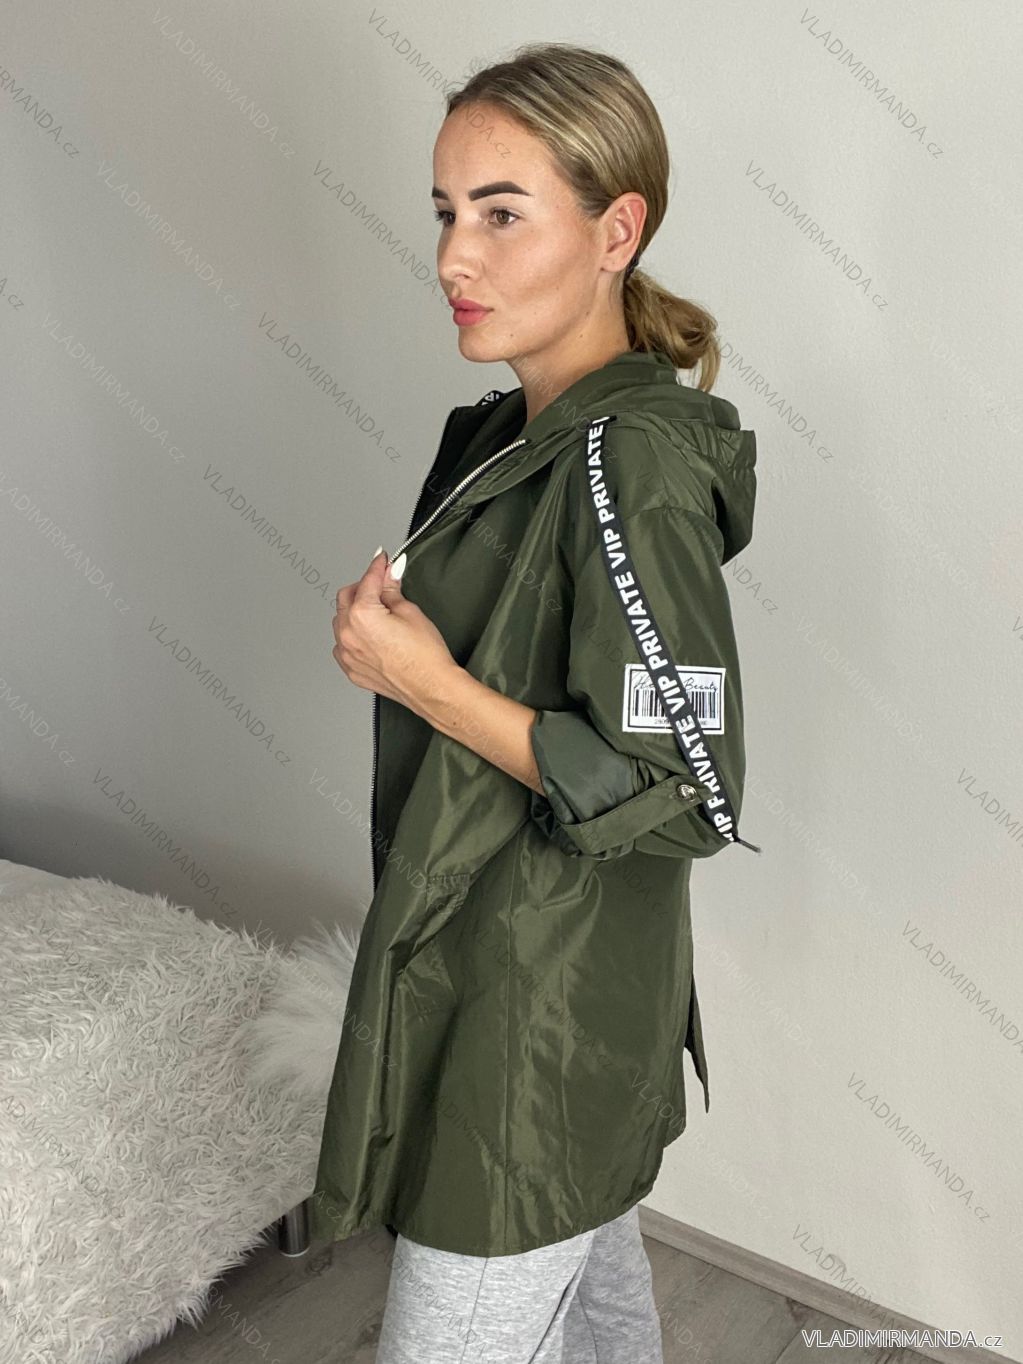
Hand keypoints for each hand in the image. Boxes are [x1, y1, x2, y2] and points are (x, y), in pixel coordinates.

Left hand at [332, 549, 457, 711]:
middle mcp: (348, 634)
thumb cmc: (426, 658)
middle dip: (363, 587)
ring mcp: (348, 654)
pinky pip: (343, 644)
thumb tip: (388, 575)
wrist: (432, 688)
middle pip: (346, 597)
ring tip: (379, 613)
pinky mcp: (352, 669)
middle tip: (382, 584)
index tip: (382, 560)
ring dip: (355, 611)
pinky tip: (371, 635)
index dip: (378, 566)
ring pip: (341, 620)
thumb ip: (392, 590)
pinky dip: (352, 634)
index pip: (367, 580)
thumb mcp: (411, 612)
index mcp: (362, 616)